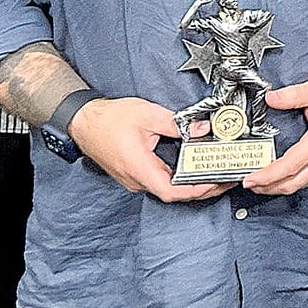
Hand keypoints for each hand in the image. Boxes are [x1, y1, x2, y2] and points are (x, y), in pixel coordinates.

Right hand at [72, 96, 230, 202]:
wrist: (84, 121)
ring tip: (214, 175)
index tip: (213, 184)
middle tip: (224, 180)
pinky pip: (160, 181)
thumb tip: (201, 128)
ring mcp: (134, 179)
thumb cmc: (108, 119)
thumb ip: (178, 124)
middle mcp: (136, 179)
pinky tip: (193, 169)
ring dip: (191, 184)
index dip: (194, 191)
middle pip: (173, 193)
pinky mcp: (134, 174)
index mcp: (138, 167)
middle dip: (201, 189)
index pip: (170, 191)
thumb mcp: (148, 115)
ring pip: (167, 189)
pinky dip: (179, 178)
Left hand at [242, 75, 307, 194]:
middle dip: (267, 187)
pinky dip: (294, 183)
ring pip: (302, 186)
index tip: (250, 179)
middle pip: (293, 183)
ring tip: (262, 182)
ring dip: (279, 187)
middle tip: (249, 183)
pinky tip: (284, 178)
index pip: (289, 166)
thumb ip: (290, 95)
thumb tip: (270, 98)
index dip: (267, 176)